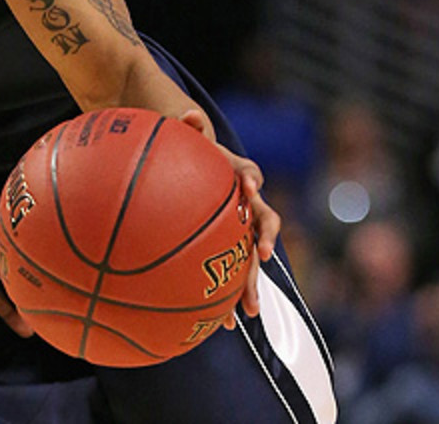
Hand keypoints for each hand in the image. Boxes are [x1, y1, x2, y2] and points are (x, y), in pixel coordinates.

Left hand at [179, 110, 277, 327]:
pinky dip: (227, 296)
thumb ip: (186, 126)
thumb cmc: (175, 147)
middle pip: (260, 222)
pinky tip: (221, 323)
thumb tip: (190, 114)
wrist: (175, 158)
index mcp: (231, 171)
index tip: (249, 188)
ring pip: (249, 254)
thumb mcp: (177, 133)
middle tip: (262, 256)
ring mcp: (234, 225)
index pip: (249, 172)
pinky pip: (229, 271)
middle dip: (263, 241)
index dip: (252, 180)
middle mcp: (240, 201)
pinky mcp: (223, 246)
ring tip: (247, 309)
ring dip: (251, 280)